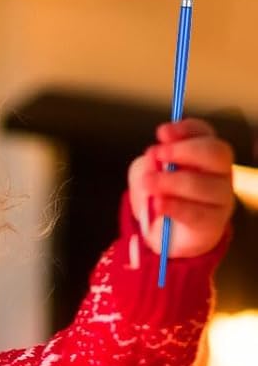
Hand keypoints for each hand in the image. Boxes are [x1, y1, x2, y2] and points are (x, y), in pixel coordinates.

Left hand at [127, 117, 234, 258]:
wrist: (167, 236)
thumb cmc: (159, 196)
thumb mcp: (145, 175)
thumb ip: (148, 165)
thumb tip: (152, 158)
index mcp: (203, 153)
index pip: (203, 133)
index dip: (185, 130)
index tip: (162, 132)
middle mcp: (219, 172)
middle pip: (215, 153)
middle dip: (184, 151)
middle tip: (156, 153)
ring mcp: (220, 198)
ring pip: (205, 185)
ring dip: (172, 181)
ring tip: (148, 183)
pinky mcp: (212, 222)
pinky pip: (196, 213)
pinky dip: (174, 206)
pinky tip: (157, 204)